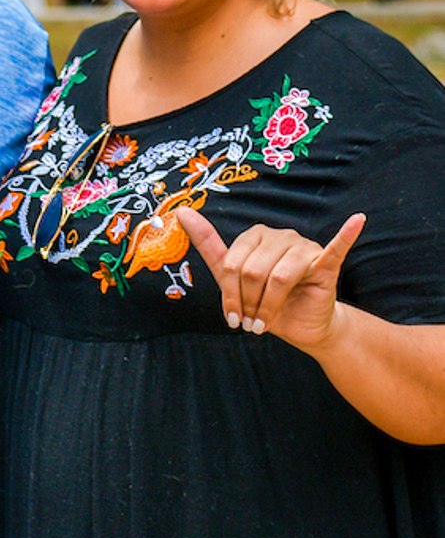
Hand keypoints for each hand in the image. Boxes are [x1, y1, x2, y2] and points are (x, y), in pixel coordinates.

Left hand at [177, 205, 363, 352]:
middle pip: (252, 271)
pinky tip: (357, 220)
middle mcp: (280, 236)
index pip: (232, 264)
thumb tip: (181, 211)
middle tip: (252, 322)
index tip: (233, 316)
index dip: (229, 295)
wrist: (302, 326)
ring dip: (269, 307)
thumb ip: (209, 246)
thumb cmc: (266, 301)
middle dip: (248, 303)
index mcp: (255, 236)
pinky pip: (335, 248)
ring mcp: (305, 248)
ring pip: (278, 277)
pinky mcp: (326, 265)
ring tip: (267, 321)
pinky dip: (345, 235)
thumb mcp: (233, 278)